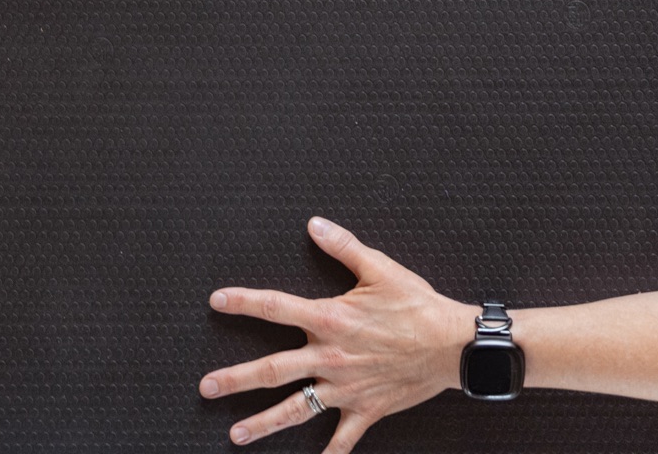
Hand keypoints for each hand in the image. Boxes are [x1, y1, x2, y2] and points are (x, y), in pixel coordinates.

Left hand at [201, 217, 476, 451]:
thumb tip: (314, 225)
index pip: (276, 307)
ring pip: (296, 409)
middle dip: (236, 379)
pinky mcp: (365, 409)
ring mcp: (346, 387)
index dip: (244, 302)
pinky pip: (342, 438)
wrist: (452, 345)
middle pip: (274, 369)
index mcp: (331, 319)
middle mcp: (331, 356)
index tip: (217, 301)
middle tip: (206, 387)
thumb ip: (344, 247)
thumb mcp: (380, 268)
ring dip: (263, 423)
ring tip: (235, 435)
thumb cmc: (417, 304)